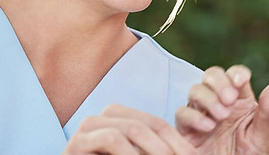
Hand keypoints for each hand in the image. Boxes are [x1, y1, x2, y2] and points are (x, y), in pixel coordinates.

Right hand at [64, 104, 196, 154]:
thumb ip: (157, 151)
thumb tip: (191, 153)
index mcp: (122, 119)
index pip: (158, 124)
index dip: (179, 142)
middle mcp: (104, 118)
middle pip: (148, 124)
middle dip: (170, 146)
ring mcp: (88, 128)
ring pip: (132, 128)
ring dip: (154, 150)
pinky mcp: (76, 142)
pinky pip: (111, 138)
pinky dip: (131, 153)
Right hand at [175, 65, 268, 154]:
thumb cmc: (250, 154)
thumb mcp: (261, 133)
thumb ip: (268, 109)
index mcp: (240, 98)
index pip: (235, 74)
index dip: (236, 74)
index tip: (240, 82)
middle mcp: (219, 101)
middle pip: (211, 75)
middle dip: (219, 83)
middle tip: (229, 100)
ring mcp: (202, 112)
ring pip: (195, 90)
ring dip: (208, 99)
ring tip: (221, 116)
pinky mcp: (187, 128)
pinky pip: (182, 114)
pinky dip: (194, 117)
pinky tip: (209, 127)